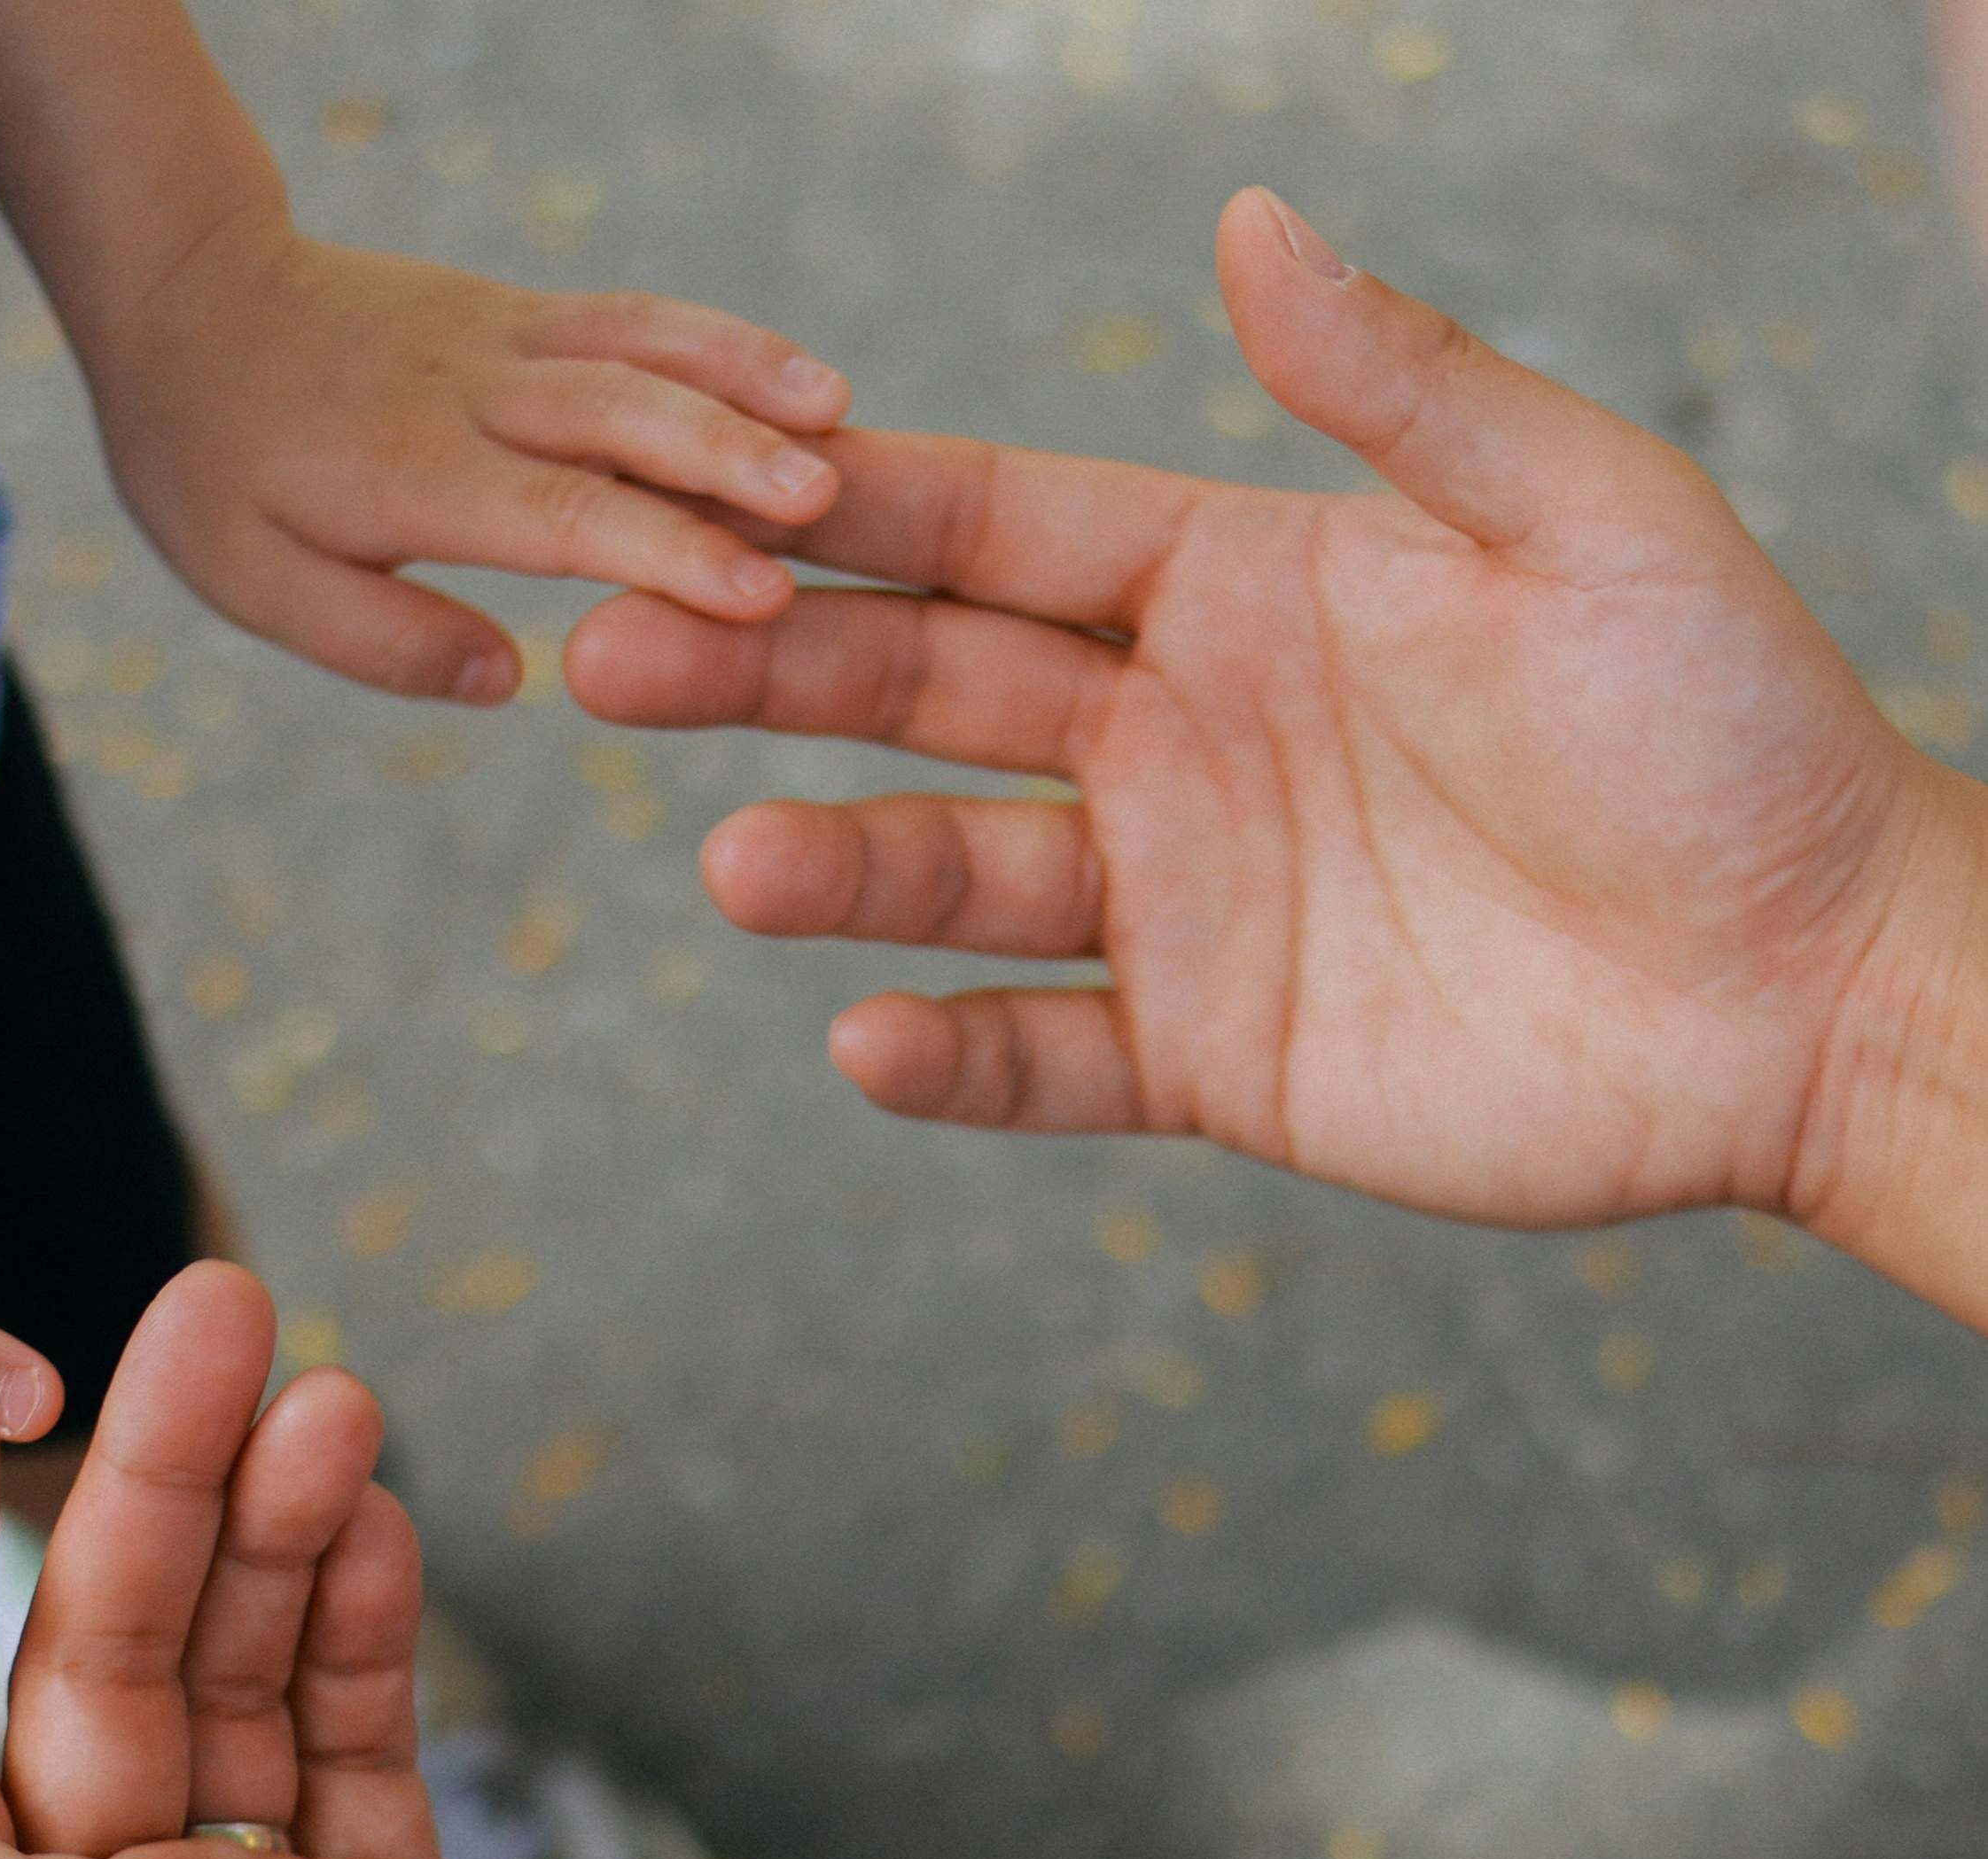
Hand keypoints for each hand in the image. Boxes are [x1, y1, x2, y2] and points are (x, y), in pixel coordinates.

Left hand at [79, 216, 853, 701]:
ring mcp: (501, 337)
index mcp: (409, 473)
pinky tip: (795, 374)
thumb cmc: (211, 461)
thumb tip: (510, 683)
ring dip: (744, 378)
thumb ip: (378, 637)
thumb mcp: (250, 579)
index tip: (757, 597)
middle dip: (730, 457)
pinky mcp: (519, 310)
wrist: (186, 294)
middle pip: (620, 416)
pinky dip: (718, 339)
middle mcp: (468, 392)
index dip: (662, 552)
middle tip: (832, 503)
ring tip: (840, 419)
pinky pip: (631, 318)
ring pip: (640, 347)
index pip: (557, 515)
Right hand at [569, 188, 1987, 1256]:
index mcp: (1239, 590)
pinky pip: (1040, 1060)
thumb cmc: (1732, 723)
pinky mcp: (1208, 1056)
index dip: (861, 513)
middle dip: (766, 671)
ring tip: (738, 862)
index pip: (1001, 533)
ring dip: (835, 869)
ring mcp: (1180, 902)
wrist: (1820, 981)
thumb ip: (1400, 387)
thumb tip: (1250, 224)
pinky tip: (865, 1040)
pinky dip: (947, 1060)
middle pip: (923, 691)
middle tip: (613, 653)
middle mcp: (1176, 737)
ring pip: (952, 879)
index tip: (723, 488)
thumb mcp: (1578, 519)